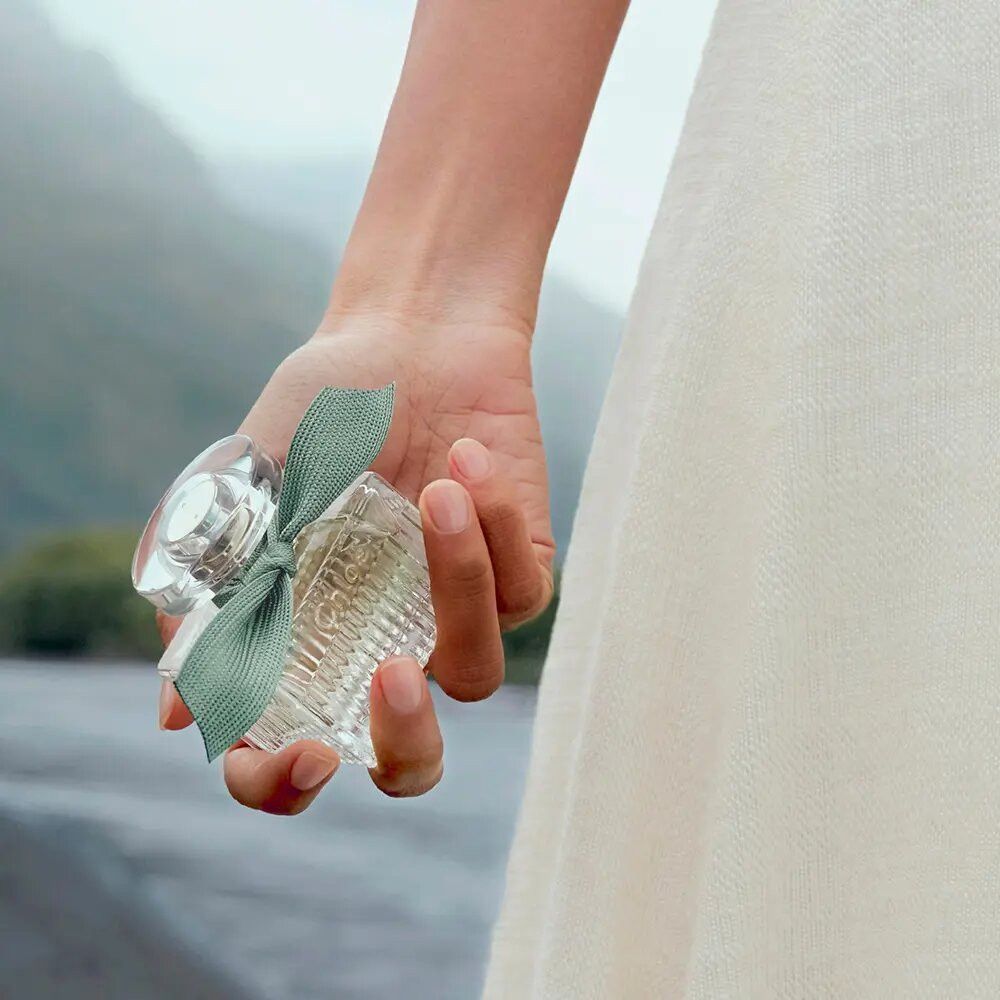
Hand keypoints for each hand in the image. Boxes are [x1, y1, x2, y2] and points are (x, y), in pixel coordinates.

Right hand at [157, 307, 553, 813]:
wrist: (410, 340)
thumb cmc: (320, 415)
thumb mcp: (244, 489)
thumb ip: (208, 590)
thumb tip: (178, 710)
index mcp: (308, 642)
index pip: (290, 754)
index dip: (283, 784)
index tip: (298, 755)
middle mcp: (384, 646)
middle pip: (408, 763)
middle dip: (404, 745)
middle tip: (390, 678)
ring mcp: (454, 617)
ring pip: (475, 671)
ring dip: (456, 584)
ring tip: (433, 493)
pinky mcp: (519, 574)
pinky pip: (521, 592)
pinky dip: (491, 525)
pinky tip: (465, 459)